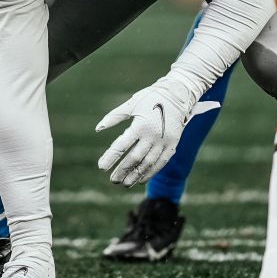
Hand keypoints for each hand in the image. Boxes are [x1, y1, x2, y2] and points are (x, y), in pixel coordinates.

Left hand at [95, 81, 218, 186]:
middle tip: (113, 180)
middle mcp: (152, 135)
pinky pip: (161, 162)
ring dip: (136, 175)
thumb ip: (114, 117)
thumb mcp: (131, 104)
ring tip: (126, 183)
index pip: (122, 145)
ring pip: (148, 163)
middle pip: (135, 158)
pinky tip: (141, 179)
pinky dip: (150, 172)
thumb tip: (98, 128)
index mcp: (140, 125)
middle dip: (123, 170)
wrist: (178, 94)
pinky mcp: (172, 145)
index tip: (101, 167)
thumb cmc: (150, 97)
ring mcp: (164, 141)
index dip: (111, 157)